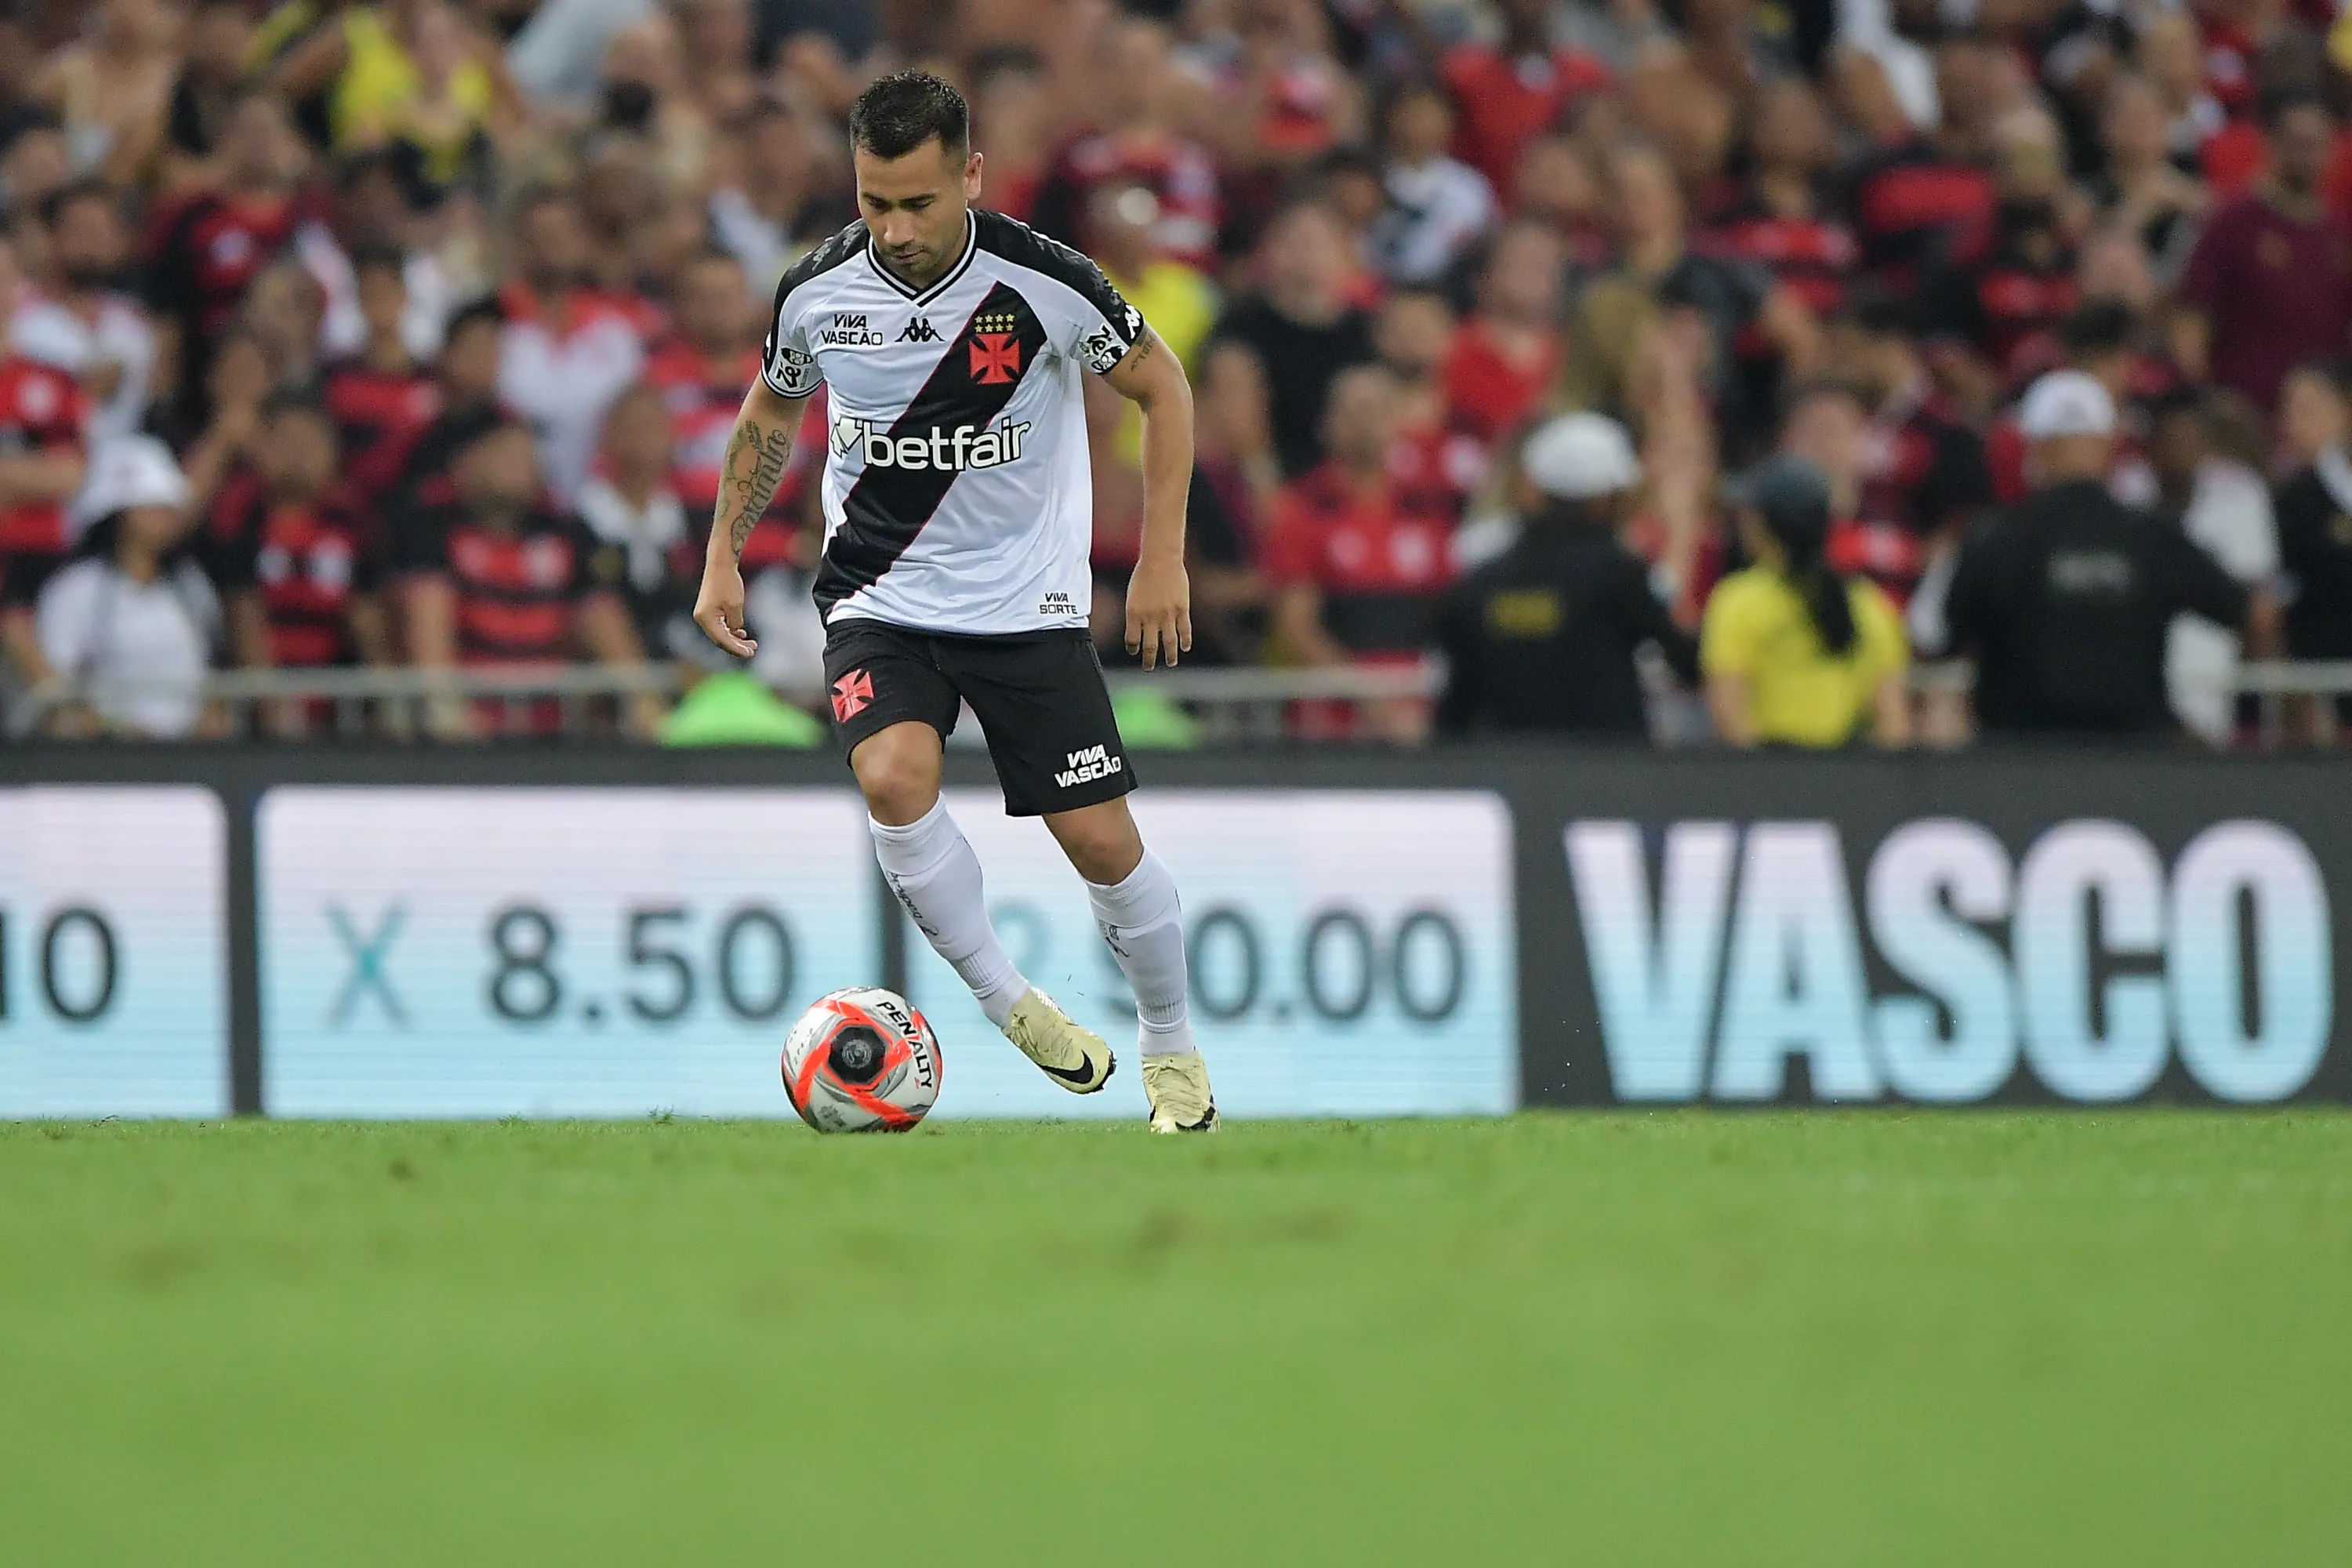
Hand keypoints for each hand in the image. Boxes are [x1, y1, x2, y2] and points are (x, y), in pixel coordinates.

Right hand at [694, 554, 756, 656]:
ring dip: (735, 639)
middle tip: (753, 650)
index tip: (750, 653)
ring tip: (751, 643)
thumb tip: (735, 633)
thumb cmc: (728, 583)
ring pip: (720, 633)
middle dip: (737, 646)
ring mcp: (704, 615)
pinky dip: (730, 631)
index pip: (722, 640)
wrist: (720, 564)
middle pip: (720, 639)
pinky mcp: (709, 610)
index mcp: (705, 618)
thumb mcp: (735, 606)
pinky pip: (719, 626)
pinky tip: (741, 633)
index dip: (737, 649)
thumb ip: (735, 623)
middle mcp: (701, 618)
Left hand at [1124, 555, 1192, 669]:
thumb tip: (1140, 629)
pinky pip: (1184, 630)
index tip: (1134, 651)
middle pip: (1150, 646)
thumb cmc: (1144, 574)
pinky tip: (1185, 647)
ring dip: (1170, 655)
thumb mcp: (1133, 595)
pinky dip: (1185, 640)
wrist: (1160, 559)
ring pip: (1169, 642)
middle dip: (1149, 660)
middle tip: (1149, 667)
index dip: (1133, 648)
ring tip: (1171, 663)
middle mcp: (1150, 617)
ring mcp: (1167, 614)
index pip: (1132, 640)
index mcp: (1134, 613)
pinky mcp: (1182, 609)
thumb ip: (1137, 613)